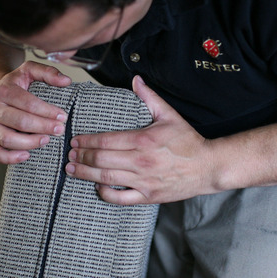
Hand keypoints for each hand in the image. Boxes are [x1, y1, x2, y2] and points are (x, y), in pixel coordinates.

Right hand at [0, 61, 71, 163]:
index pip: (28, 104)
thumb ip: (48, 72)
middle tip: (59, 129)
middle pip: (21, 122)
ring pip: (8, 139)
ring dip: (30, 142)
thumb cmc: (15, 84)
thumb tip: (66, 81)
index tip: (62, 116)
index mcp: (5, 91)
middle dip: (43, 127)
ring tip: (46, 140)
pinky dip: (10, 158)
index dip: (48, 111)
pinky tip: (26, 155)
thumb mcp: (29, 70)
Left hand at [66, 75, 213, 204]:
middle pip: (101, 160)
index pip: (106, 141)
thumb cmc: (188, 141)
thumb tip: (135, 79)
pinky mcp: (148, 196)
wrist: (207, 167)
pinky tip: (96, 185)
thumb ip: (149, 97)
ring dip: (85, 174)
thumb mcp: (169, 115)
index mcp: (143, 140)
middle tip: (69, 154)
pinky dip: (105, 193)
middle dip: (81, 157)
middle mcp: (141, 161)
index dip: (87, 141)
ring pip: (106, 178)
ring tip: (72, 169)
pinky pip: (120, 198)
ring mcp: (143, 181)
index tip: (75, 140)